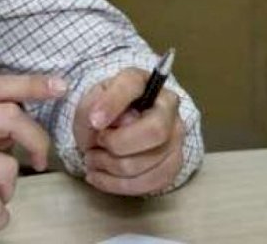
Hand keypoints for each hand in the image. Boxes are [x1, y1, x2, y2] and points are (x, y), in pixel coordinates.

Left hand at [73, 67, 185, 195]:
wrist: (118, 123)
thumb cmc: (104, 108)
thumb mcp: (90, 98)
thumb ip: (91, 106)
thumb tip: (100, 123)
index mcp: (142, 81)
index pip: (131, 86)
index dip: (112, 105)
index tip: (94, 122)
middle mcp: (168, 107)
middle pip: (154, 132)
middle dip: (116, 144)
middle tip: (94, 145)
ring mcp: (176, 138)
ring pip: (147, 163)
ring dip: (110, 167)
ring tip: (92, 160)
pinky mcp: (173, 165)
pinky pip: (150, 183)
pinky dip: (118, 185)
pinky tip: (98, 178)